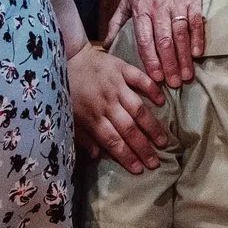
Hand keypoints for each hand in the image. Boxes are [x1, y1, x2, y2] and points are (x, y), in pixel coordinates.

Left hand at [69, 42, 169, 172]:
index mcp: (92, 116)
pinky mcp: (122, 68)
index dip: (127, 156)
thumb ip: (84, 136)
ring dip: (152, 126)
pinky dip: (152, 89)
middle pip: (128, 128)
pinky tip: (162, 101)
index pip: (113, 140)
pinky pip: (140, 79)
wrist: (65, 57)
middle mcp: (106, 102)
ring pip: (138, 108)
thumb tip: (98, 155)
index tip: (140, 169)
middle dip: (143, 148)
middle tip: (156, 162)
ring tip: (163, 140)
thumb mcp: (69, 116)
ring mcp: (116, 85)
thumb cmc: (67, 90)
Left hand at [106, 0, 203, 85]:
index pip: (145, 40)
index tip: (155, 78)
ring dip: (184, 58)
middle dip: (169, 65)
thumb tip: (105, 44)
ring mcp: (177, 4)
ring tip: (186, 75)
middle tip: (173, 84)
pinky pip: (196, 23)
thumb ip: (116, 21)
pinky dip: (197, 39)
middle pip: (164, 42)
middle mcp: (158, 8)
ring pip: (180, 35)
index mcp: (141, 10)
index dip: (151, 60)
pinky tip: (197, 54)